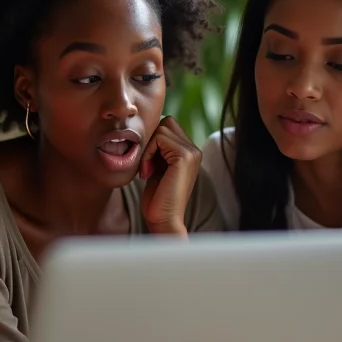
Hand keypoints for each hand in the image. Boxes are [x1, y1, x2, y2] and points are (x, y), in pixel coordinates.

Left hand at [139, 116, 200, 235]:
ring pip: (162, 127)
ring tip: (147, 169)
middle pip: (166, 122)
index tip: (147, 164)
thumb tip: (148, 129)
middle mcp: (194, 150)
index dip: (152, 140)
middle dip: (151, 140)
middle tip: (146, 165)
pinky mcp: (185, 156)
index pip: (167, 126)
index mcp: (190, 152)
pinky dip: (148, 152)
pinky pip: (160, 137)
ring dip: (148, 147)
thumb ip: (158, 149)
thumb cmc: (157, 198)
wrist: (163, 220)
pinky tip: (148, 172)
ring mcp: (192, 152)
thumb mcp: (157, 167)